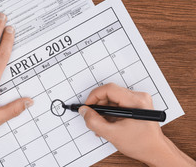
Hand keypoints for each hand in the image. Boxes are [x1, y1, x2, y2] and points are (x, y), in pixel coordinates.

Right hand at [79, 83, 194, 166]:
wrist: (156, 151)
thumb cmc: (141, 144)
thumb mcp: (112, 134)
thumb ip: (94, 122)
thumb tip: (84, 111)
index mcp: (136, 102)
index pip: (109, 89)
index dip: (94, 96)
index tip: (88, 106)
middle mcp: (139, 97)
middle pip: (110, 93)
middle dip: (99, 106)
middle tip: (93, 118)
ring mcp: (139, 100)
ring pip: (113, 98)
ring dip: (104, 110)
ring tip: (102, 124)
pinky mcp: (137, 104)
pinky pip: (118, 102)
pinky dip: (111, 112)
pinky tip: (109, 123)